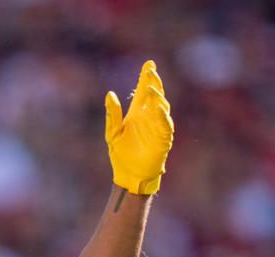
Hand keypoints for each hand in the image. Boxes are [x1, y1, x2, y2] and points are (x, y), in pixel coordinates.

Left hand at [105, 61, 173, 194]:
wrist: (128, 174)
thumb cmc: (120, 154)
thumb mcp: (112, 133)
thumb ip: (112, 114)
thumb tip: (109, 94)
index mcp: (136, 113)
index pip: (142, 91)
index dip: (145, 77)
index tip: (148, 63)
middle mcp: (149, 117)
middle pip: (154, 94)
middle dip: (153, 81)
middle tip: (150, 70)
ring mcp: (158, 126)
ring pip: (161, 106)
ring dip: (157, 97)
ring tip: (150, 87)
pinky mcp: (163, 138)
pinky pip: (165, 125)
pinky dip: (162, 116)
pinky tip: (158, 108)